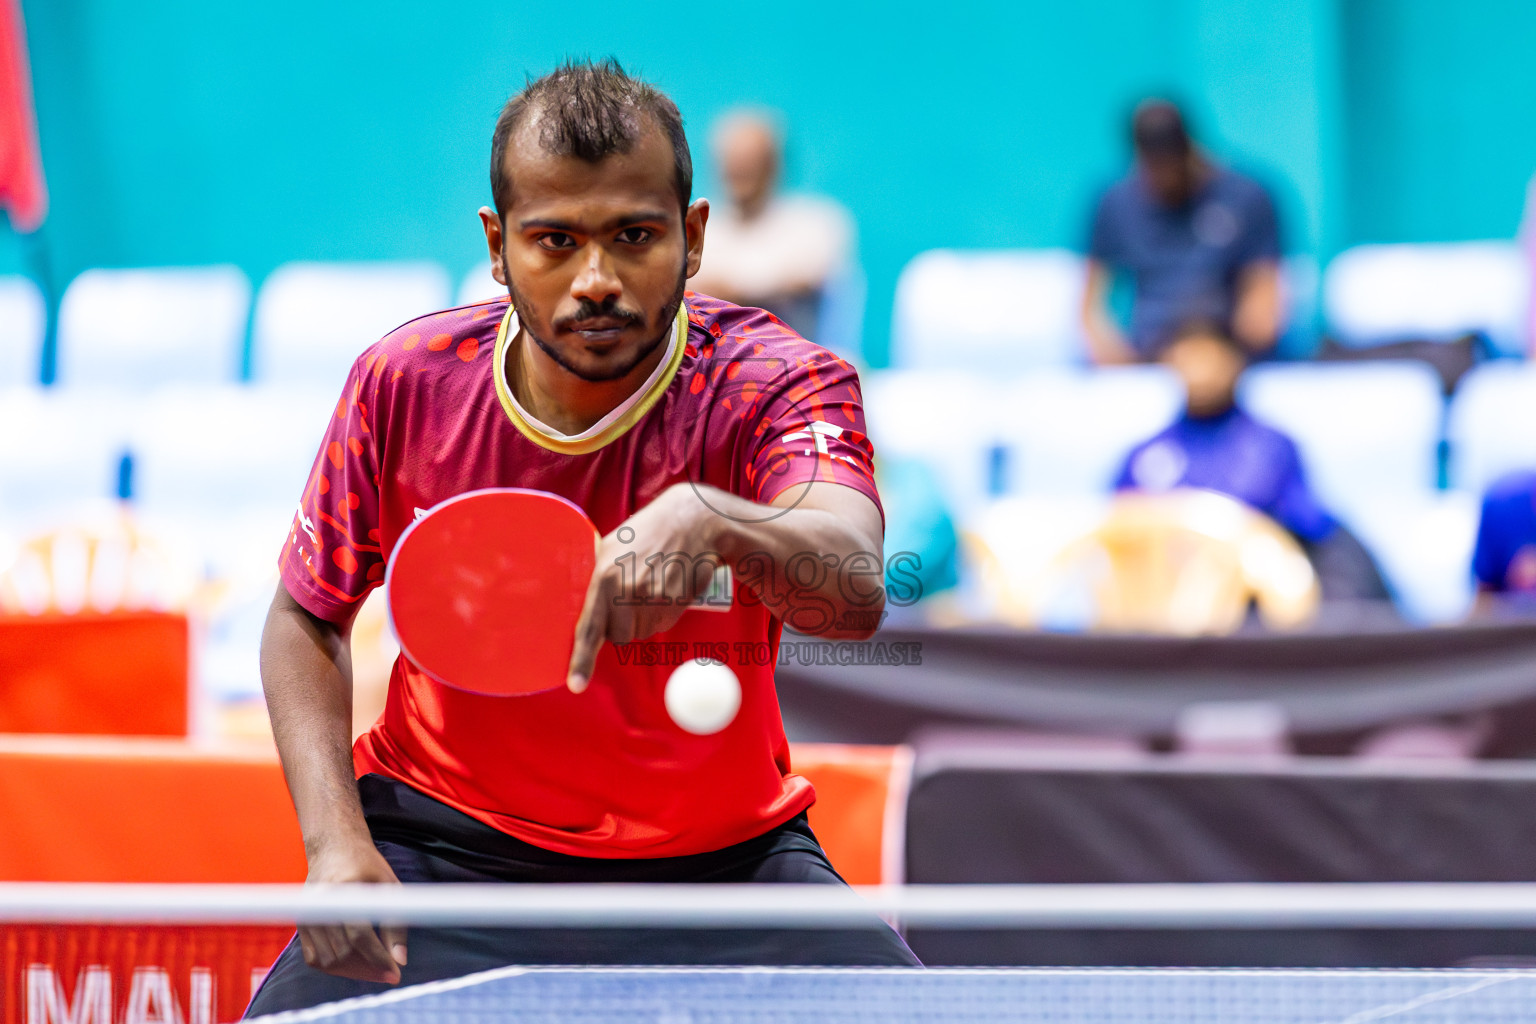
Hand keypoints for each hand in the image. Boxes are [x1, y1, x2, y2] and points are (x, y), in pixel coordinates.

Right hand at [300, 835, 407, 983]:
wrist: (334, 848)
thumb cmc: (367, 866)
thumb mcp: (389, 887)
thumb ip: (396, 924)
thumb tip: (400, 961)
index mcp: (346, 889)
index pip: (360, 936)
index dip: (379, 959)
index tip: (396, 973)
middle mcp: (322, 903)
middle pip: (343, 952)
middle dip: (369, 969)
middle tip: (389, 973)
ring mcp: (308, 914)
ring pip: (328, 960)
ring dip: (353, 972)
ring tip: (375, 969)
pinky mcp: (302, 923)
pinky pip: (314, 958)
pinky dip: (335, 967)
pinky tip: (355, 964)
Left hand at [567, 483, 723, 691]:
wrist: (692, 521)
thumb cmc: (646, 532)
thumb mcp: (611, 545)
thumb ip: (593, 575)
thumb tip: (573, 602)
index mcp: (604, 576)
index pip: (589, 627)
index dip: (581, 659)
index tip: (575, 685)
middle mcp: (627, 591)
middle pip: (617, 636)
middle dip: (620, 624)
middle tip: (629, 594)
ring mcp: (654, 599)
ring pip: (640, 632)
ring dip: (642, 618)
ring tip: (650, 584)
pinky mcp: (675, 604)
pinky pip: (660, 625)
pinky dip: (661, 614)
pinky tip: (666, 587)